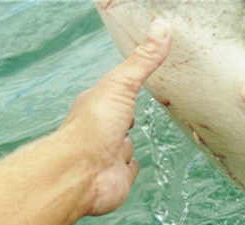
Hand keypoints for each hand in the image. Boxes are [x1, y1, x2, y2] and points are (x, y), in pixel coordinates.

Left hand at [58, 19, 171, 215]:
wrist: (82, 174)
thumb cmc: (92, 128)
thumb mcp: (121, 85)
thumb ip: (143, 61)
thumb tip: (162, 27)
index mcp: (96, 106)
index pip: (112, 94)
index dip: (122, 90)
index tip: (130, 85)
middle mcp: (100, 130)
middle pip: (118, 122)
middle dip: (125, 121)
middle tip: (131, 114)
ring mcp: (108, 155)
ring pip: (124, 148)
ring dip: (128, 147)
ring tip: (125, 141)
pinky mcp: (117, 177)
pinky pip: (128, 170)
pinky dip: (130, 168)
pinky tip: (127, 165)